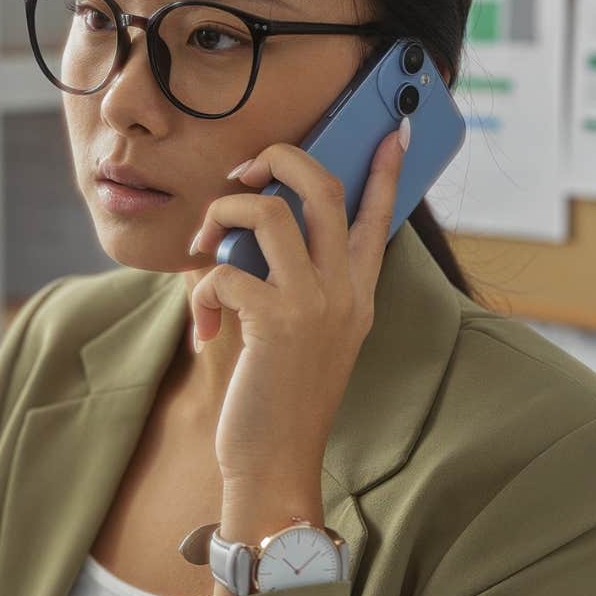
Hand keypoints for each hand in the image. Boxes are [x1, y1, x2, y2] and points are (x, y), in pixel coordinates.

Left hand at [186, 117, 409, 504]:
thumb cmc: (279, 402)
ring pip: (270, 213)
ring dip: (222, 218)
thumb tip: (245, 238)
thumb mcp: (301, 338)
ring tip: (205, 250)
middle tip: (243, 176)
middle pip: (323, 188)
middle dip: (278, 160)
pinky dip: (201, 292)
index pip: (377, 217)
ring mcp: (315, 305)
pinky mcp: (276, 323)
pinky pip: (225, 271)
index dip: (384, 170)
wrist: (275, 465)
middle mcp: (345, 292)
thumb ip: (291, 286)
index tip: (395, 131)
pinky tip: (204, 328)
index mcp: (357, 295)